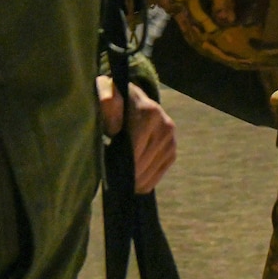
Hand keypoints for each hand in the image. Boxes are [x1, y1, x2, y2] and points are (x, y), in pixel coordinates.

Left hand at [96, 76, 177, 193]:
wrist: (130, 99)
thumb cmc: (113, 101)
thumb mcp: (105, 96)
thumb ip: (107, 100)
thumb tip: (112, 110)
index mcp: (150, 113)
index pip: (134, 151)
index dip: (118, 165)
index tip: (105, 171)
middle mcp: (166, 126)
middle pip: (142, 164)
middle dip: (125, 175)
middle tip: (110, 179)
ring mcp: (171, 139)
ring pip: (151, 172)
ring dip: (135, 181)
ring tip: (120, 181)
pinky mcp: (172, 150)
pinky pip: (159, 174)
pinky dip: (145, 181)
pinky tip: (133, 182)